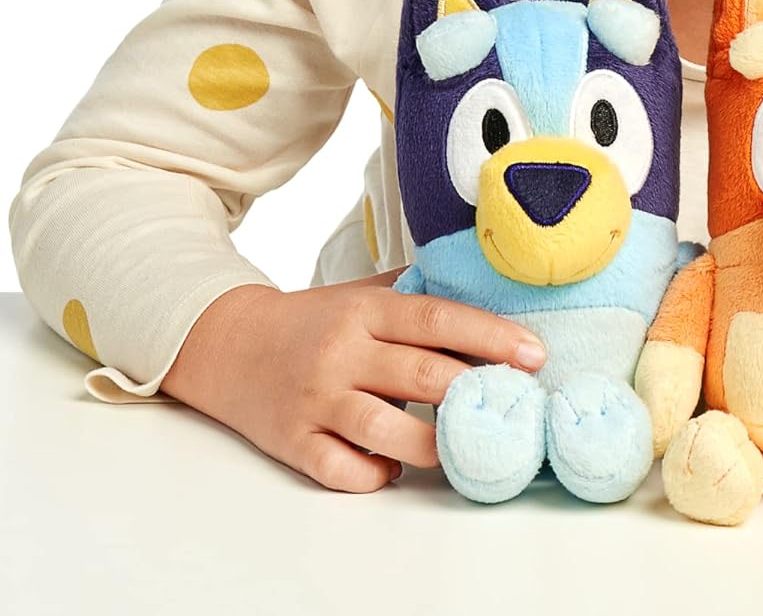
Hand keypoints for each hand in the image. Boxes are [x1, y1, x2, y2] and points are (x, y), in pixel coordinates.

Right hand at [160, 270, 547, 492]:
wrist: (227, 345)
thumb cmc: (313, 319)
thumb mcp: (361, 294)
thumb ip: (415, 293)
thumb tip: (488, 287)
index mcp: (366, 312)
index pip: (438, 320)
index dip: (491, 336)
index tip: (535, 354)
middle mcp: (343, 353)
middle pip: (422, 375)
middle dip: (476, 392)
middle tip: (520, 405)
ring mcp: (317, 401)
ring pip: (387, 430)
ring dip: (435, 444)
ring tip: (468, 446)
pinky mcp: (293, 442)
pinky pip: (344, 470)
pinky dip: (377, 475)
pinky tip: (397, 468)